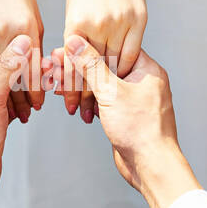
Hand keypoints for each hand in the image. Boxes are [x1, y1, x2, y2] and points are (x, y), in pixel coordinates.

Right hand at [0, 0, 44, 123]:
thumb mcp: (33, 11)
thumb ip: (36, 40)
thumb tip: (40, 67)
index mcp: (27, 26)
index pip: (34, 68)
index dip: (36, 91)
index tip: (38, 105)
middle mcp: (6, 31)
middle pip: (14, 76)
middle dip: (20, 99)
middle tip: (25, 114)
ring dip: (0, 94)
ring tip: (7, 108)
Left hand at [0, 35, 33, 207]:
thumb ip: (8, 68)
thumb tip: (21, 43)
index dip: (8, 54)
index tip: (30, 51)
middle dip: (18, 74)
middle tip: (41, 71)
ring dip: (19, 92)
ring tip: (40, 88)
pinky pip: (0, 108)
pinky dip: (15, 107)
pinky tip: (30, 107)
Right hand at [54, 35, 200, 207]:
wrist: (151, 165)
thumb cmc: (141, 130)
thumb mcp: (111, 91)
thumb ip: (91, 66)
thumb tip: (76, 42)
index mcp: (147, 69)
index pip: (115, 47)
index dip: (89, 46)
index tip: (67, 46)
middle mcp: (143, 82)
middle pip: (106, 66)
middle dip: (79, 67)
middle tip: (55, 65)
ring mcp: (135, 99)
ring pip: (103, 85)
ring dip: (80, 85)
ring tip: (56, 82)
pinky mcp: (126, 115)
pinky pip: (104, 101)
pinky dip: (88, 100)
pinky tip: (70, 100)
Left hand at [61, 0, 146, 122]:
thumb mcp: (72, 7)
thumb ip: (72, 35)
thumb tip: (67, 63)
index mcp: (76, 22)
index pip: (72, 65)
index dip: (70, 89)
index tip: (69, 106)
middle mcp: (98, 24)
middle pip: (93, 70)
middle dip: (88, 95)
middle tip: (84, 113)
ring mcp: (121, 22)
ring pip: (113, 65)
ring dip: (108, 88)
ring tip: (101, 105)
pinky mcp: (139, 19)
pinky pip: (132, 52)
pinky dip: (125, 69)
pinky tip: (120, 81)